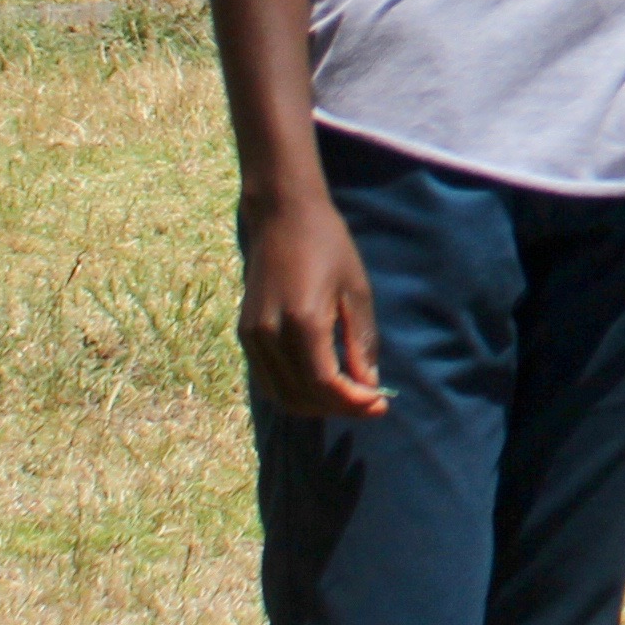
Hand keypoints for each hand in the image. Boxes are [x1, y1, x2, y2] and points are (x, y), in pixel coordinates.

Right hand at [238, 188, 384, 418]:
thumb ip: (361, 341)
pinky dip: (294, 391)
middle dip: (338, 408)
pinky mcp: (245, 333)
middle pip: (301, 396)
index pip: (324, 384)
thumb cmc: (328, 245)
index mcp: (302, 320)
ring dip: (315, 405)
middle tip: (369, 404)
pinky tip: (321, 383)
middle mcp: (270, 334)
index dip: (352, 402)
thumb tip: (369, 383)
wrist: (282, 215)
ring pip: (281, 395)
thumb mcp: (356, 290)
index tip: (380, 404)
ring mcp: (252, 336)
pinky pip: (267, 379)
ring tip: (348, 396)